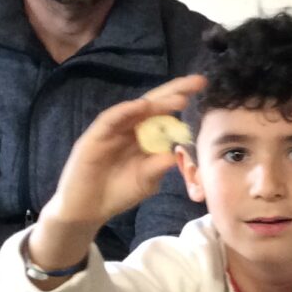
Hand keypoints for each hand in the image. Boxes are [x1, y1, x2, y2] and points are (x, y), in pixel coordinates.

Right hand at [30, 74, 207, 274]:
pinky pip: (109, 120)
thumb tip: (175, 154)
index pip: (164, 114)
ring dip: (155, 102)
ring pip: (133, 109)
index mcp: (143, 137)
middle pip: (152, 105)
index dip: (181, 100)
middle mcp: (128, 129)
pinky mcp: (94, 138)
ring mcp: (111, 131)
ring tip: (178, 98)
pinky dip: (124, 111)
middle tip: (198, 81)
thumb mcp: (146, 181)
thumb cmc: (118, 193)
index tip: (203, 88)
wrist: (87, 209)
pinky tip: (140, 106)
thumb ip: (158, 166)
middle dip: (175, 92)